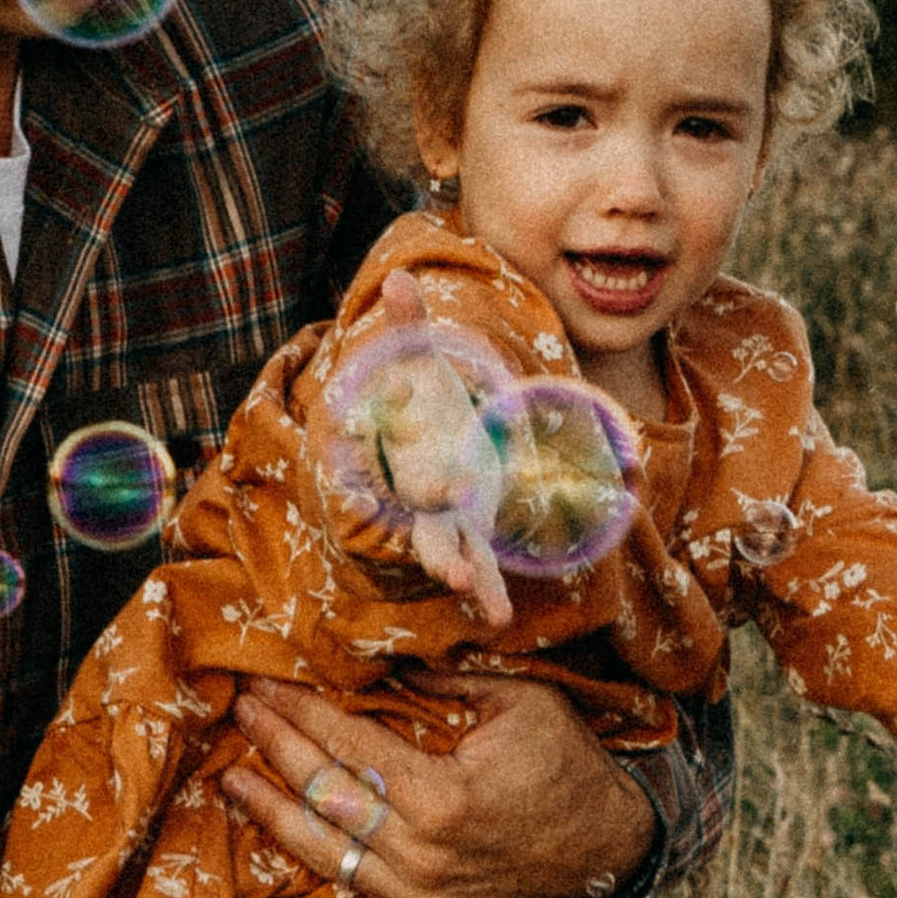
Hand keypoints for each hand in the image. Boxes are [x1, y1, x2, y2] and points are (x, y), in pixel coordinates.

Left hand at [223, 674, 654, 897]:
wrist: (610, 851)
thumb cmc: (568, 766)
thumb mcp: (522, 703)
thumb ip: (448, 678)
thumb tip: (381, 653)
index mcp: (444, 795)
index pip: (349, 745)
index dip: (301, 713)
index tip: (264, 686)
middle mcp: (423, 855)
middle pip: (325, 796)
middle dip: (275, 749)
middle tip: (240, 713)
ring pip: (323, 855)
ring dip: (269, 817)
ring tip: (231, 782)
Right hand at [328, 280, 515, 630]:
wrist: (417, 430)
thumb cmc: (417, 395)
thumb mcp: (413, 359)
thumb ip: (407, 324)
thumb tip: (399, 277)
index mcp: (415, 459)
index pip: (423, 475)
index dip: (439, 479)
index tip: (456, 486)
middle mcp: (426, 497)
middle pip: (430, 529)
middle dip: (442, 549)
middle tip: (453, 572)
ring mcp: (447, 520)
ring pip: (453, 555)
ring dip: (469, 579)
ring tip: (489, 612)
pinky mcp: (470, 532)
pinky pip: (480, 567)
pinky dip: (487, 593)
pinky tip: (497, 620)